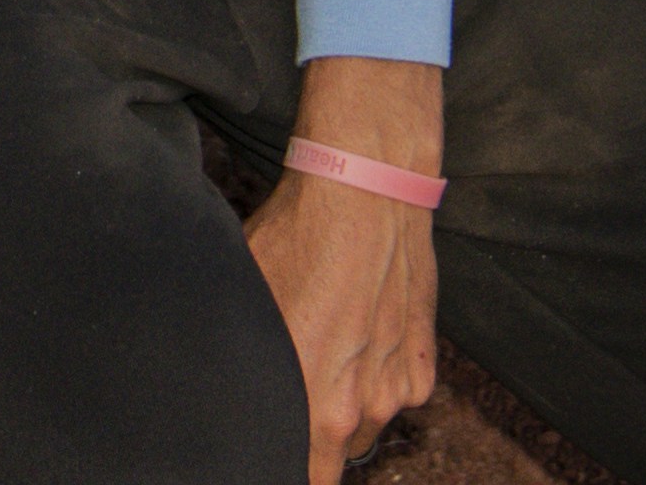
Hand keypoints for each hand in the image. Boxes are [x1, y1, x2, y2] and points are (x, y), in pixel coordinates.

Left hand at [244, 57, 442, 480]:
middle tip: (295, 390)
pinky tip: (360, 336)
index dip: (278, 462)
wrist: (366, 189)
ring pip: (365, 426)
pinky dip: (382, 380)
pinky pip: (398, 395)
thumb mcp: (246, 297)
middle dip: (311, 439)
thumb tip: (223, 390)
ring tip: (327, 351)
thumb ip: (241, 360)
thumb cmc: (296, 238)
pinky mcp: (423, 362)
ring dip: (348, 407)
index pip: (301, 475)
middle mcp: (359, 409)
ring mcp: (397, 388)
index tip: (269, 449)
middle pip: (331, 459)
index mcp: (311, 404)